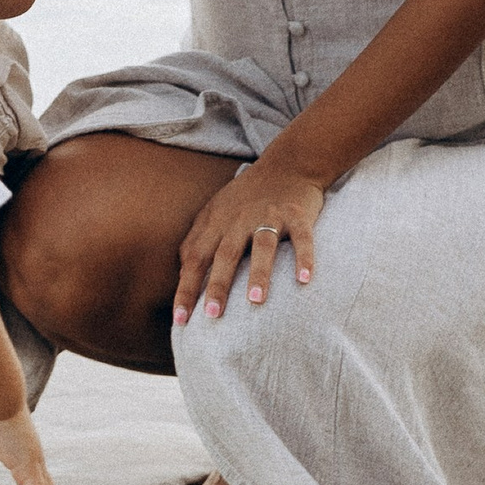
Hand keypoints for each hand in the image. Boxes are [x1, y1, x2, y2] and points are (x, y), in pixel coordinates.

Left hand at [173, 158, 324, 323]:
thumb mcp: (215, 212)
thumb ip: (197, 240)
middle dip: (217, 286)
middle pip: (224, 254)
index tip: (180, 321)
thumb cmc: (247, 196)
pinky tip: (305, 280)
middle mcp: (239, 219)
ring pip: (261, 246)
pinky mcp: (297, 214)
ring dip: (258, 274)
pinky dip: (304, 257)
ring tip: (254, 302)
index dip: (186, 289)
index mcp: (216, 222)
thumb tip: (181, 274)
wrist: (288, 163)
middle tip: (212, 316)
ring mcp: (269, 215)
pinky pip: (301, 237)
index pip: (195, 258)